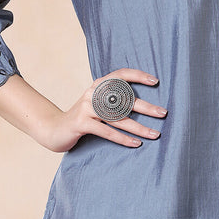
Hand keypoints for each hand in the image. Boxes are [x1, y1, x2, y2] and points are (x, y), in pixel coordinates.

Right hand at [42, 68, 166, 152]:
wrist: (54, 129)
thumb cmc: (84, 117)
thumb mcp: (97, 104)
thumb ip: (113, 99)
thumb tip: (142, 102)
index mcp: (98, 84)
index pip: (121, 75)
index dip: (138, 76)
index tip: (156, 82)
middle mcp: (93, 92)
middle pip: (124, 99)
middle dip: (146, 107)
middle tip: (163, 113)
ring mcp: (86, 107)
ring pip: (118, 118)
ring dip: (139, 127)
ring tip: (155, 134)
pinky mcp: (81, 123)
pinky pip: (107, 131)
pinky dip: (123, 138)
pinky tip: (136, 143)